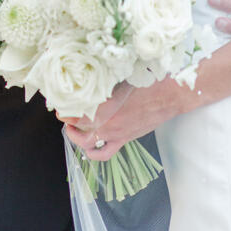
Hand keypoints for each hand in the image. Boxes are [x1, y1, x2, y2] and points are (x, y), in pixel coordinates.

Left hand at [63, 75, 185, 160]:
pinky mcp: (125, 139)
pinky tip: (90, 147)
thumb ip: (105, 83)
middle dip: (67, 121)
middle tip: (63, 114)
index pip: (76, 111)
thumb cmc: (150, 81)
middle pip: (78, 127)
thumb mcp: (122, 77)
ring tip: (73, 129)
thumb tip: (90, 81)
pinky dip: (94, 153)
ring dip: (77, 138)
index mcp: (106, 105)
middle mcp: (109, 122)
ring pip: (88, 143)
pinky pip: (105, 152)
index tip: (59, 103)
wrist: (171, 95)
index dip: (64, 108)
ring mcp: (117, 134)